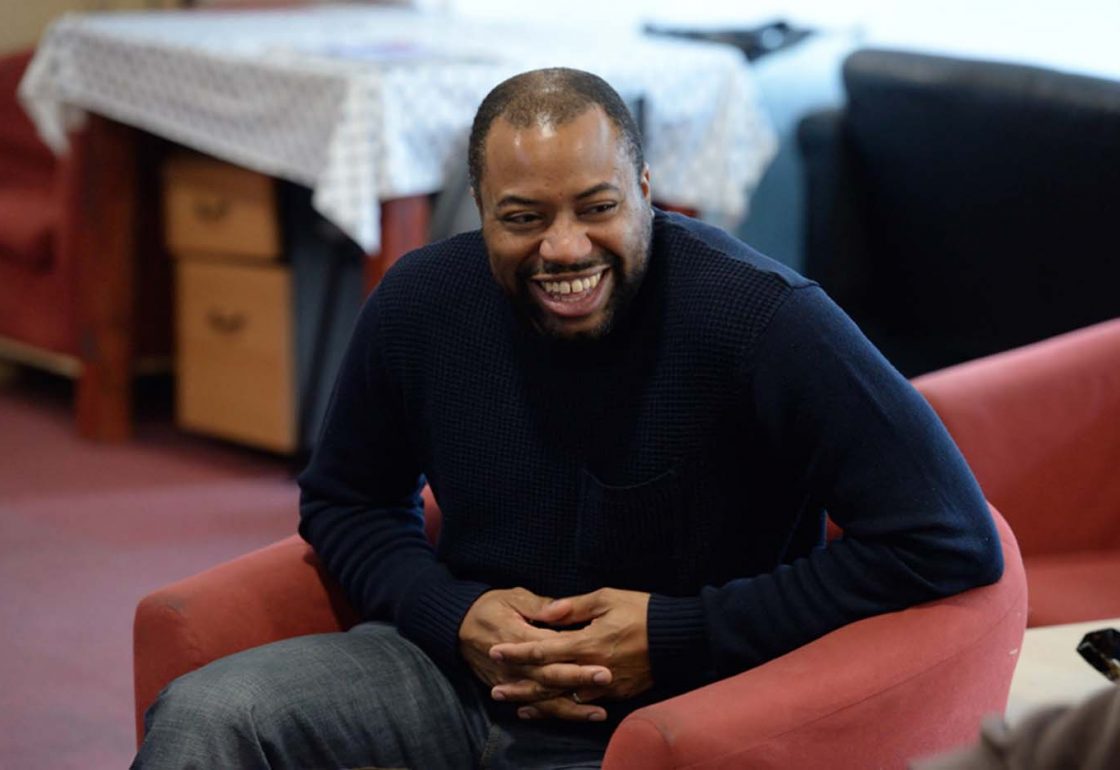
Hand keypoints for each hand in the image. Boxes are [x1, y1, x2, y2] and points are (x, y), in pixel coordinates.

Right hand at [459, 588, 611, 720]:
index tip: (602, 659)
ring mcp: (509, 679)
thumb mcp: (513, 597)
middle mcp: (515, 663)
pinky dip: (552, 713)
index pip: (552, 650)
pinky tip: (574, 716)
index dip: (576, 656)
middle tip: (607, 680)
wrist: (458, 626)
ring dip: (572, 706)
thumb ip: (540, 606)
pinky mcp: (507, 687)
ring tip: (598, 712)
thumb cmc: (490, 606)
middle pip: (551, 677)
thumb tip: (562, 609)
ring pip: (543, 698)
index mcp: (519, 637)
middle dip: (580, 680)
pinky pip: (532, 704)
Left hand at [489, 588, 652, 717]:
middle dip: (520, 686)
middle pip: (548, 682)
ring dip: (538, 704)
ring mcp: (604, 686)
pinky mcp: (616, 694)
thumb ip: (572, 607)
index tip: (496, 651)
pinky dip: (564, 709)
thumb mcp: (606, 598)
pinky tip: (550, 710)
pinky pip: (584, 705)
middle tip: (495, 691)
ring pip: (564, 700)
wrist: (677, 637)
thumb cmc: (641, 611)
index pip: (544, 650)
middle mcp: (591, 669)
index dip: (518, 652)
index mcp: (587, 643)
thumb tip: (545, 612)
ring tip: (515, 707)